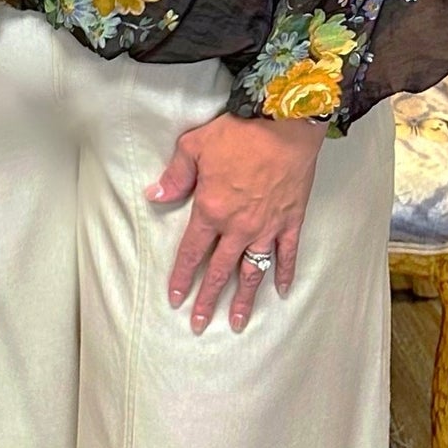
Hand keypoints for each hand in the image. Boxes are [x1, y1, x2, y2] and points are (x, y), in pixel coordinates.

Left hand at [146, 111, 325, 332]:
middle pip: (219, 271)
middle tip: (199, 324)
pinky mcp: (291, 220)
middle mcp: (238, 226)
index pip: (191, 252)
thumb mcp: (194, 146)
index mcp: (211, 210)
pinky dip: (284, 274)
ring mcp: (267, 226)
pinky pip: (287, 254)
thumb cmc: (239, 132)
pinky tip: (282, 291)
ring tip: (237, 322)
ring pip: (253, 271)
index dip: (181, 277)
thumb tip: (156, 196)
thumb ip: (176, 175)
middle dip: (208, 300)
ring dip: (244, 299)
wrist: (285, 123)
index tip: (175, 298)